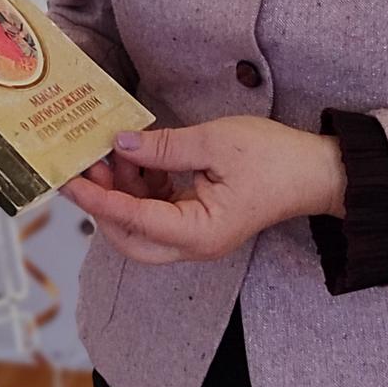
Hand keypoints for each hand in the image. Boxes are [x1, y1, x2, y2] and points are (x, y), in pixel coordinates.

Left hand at [61, 117, 344, 265]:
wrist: (318, 171)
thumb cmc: (275, 158)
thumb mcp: (214, 143)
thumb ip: (162, 148)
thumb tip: (120, 145)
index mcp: (198, 233)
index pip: (133, 221)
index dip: (96, 200)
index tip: (68, 183)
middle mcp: (194, 243)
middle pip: (130, 237)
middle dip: (103, 204)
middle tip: (84, 169)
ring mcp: (196, 233)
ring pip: (141, 223)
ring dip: (122, 191)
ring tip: (109, 153)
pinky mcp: (199, 218)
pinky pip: (158, 209)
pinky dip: (141, 186)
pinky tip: (134, 157)